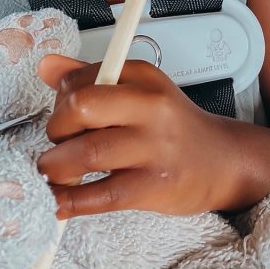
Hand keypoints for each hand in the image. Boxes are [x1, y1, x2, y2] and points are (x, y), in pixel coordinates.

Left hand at [36, 56, 232, 218]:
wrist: (222, 161)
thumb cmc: (173, 126)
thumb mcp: (138, 90)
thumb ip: (90, 77)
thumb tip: (47, 66)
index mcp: (143, 76)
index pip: (82, 78)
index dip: (59, 99)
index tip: (62, 115)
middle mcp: (150, 107)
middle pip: (80, 108)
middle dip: (55, 129)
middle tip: (59, 144)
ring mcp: (153, 148)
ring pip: (85, 153)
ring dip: (55, 167)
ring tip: (55, 172)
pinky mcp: (153, 186)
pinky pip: (100, 196)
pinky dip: (70, 201)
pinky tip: (58, 202)